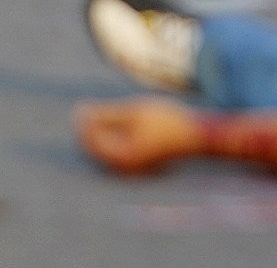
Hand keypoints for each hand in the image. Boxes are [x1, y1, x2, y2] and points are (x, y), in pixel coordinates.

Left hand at [75, 99, 202, 175]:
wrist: (195, 136)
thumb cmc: (166, 121)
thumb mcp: (135, 111)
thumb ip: (107, 114)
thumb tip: (82, 113)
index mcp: (122, 157)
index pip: (91, 142)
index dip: (83, 123)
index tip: (82, 106)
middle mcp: (124, 170)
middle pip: (95, 150)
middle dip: (89, 129)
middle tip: (87, 109)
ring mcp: (131, 170)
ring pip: (104, 152)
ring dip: (100, 134)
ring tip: (104, 114)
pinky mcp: (137, 166)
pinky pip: (115, 154)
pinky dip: (111, 139)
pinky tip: (118, 124)